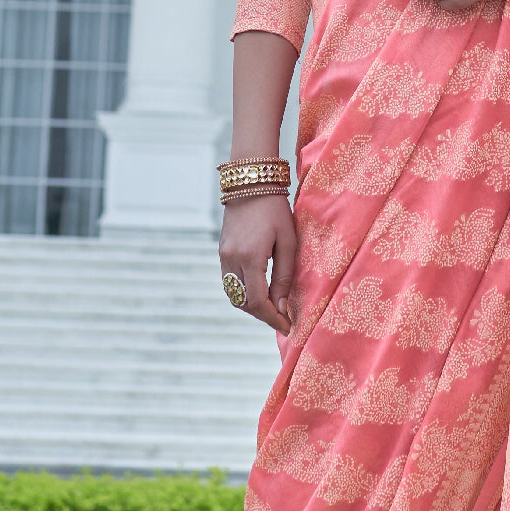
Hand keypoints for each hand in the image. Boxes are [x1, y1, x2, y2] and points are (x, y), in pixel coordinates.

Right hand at [220, 191, 297, 332]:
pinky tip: (260, 292)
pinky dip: (244, 292)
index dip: (273, 319)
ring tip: (273, 307)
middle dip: (263, 315)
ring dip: (252, 306)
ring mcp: (223, 256)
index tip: (288, 327)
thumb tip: (281, 307)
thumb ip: (284, 277)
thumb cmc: (275, 210)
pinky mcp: (222, 252)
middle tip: (283, 319)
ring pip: (234, 295)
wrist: (250, 184)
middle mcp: (232, 260)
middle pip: (244, 303)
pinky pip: (230, 282)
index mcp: (250, 258)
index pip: (258, 302)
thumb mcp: (288, 242)